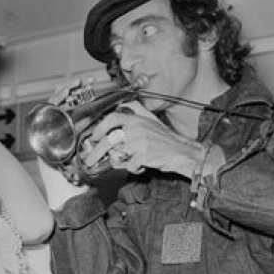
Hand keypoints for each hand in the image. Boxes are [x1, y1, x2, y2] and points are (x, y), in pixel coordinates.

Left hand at [83, 101, 203, 177]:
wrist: (183, 152)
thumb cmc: (166, 139)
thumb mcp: (151, 119)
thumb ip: (136, 110)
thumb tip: (121, 105)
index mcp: (137, 119)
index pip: (113, 118)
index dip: (100, 127)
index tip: (95, 136)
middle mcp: (137, 128)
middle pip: (109, 140)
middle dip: (96, 152)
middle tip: (90, 160)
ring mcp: (140, 142)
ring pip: (117, 155)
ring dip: (118, 162)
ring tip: (123, 163)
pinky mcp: (144, 155)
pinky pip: (129, 165)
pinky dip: (133, 168)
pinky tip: (141, 165)